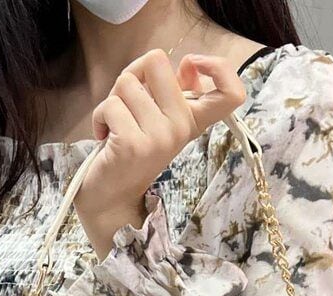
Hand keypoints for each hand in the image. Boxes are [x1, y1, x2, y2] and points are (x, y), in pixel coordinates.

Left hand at [74, 50, 246, 258]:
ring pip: (126, 82)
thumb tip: (187, 64)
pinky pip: (110, 105)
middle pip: (156, 60)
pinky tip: (104, 137)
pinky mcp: (132, 144)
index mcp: (192, 121)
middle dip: (134, 75)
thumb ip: (173, 90)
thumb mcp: (159, 119)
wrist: (111, 199)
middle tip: (129, 103)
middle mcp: (182, 128)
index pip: (232, 94)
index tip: (191, 65)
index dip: (220, 67)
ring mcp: (159, 137)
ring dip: (113, 100)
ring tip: (116, 126)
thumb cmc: (131, 152)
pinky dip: (100, 117)